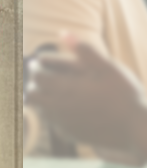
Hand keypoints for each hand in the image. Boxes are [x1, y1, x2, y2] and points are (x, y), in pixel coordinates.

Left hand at [26, 41, 146, 156]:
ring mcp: (63, 123)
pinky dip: (52, 111)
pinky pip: (51, 122)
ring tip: (52, 88)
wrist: (139, 130)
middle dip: (35, 81)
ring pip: (38, 108)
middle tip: (44, 74)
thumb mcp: (108, 68)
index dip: (38, 65)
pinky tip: (66, 105)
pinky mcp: (69, 134)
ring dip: (41, 96)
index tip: (42, 61)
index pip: (37, 74)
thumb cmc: (125, 95)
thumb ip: (84, 51)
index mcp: (66, 88)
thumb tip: (62, 33)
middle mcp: (59, 107)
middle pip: (31, 93)